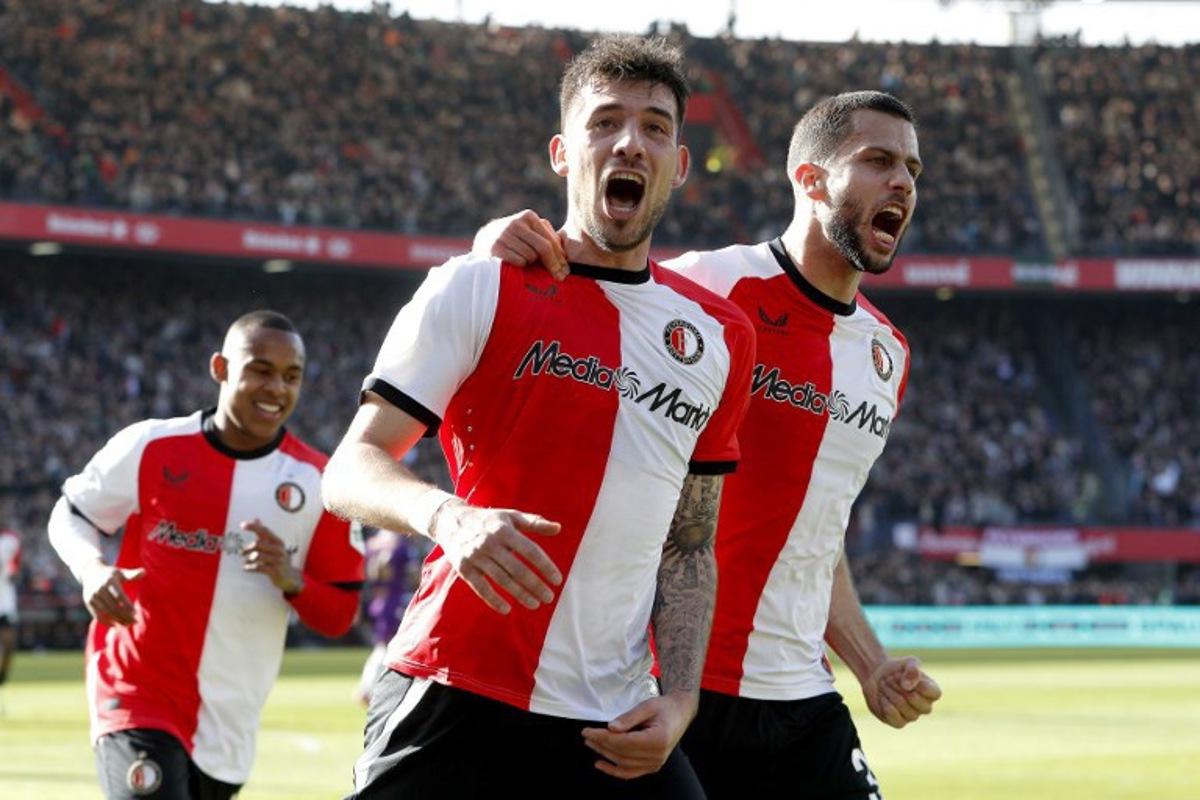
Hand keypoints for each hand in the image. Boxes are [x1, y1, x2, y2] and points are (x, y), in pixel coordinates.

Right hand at [80, 562, 144, 625]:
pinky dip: (107, 622)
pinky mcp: (88, 602)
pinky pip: (97, 615)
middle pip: (113, 607)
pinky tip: (116, 625)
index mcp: (109, 581)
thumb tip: (144, 572)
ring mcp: (93, 596)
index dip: (127, 606)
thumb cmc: (111, 574)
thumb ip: (132, 574)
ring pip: (106, 613)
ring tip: (128, 624)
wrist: (90, 572)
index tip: (136, 613)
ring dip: (118, 620)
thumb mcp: (121, 572)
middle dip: (125, 616)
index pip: (119, 597)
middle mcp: (99, 589)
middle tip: (135, 622)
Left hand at [240, 519, 302, 593]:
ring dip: (248, 559)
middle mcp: (279, 549)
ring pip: (257, 555)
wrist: (290, 577)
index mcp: (278, 541)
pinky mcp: (275, 570)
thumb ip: (264, 533)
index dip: (253, 527)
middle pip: (258, 544)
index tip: (242, 525)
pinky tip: (247, 568)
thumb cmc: (278, 559)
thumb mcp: (273, 545)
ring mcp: (278, 560)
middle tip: (242, 553)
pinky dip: (249, 567)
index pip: (264, 531)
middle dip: (247, 548)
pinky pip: (258, 567)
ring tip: (246, 562)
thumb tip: (256, 519)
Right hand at [430, 502, 561, 613]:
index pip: (530, 550)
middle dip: (535, 585)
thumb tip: (559, 528)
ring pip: (501, 580)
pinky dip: (493, 600)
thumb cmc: (488, 520)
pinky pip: (481, 588)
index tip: (557, 580)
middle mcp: (490, 543)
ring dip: (520, 594)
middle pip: (517, 569)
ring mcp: (476, 557)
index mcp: (504, 530)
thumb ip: (534, 522)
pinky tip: (507, 609)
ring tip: (535, 604)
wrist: (450, 520)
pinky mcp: (464, 568)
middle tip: (549, 597)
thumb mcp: (511, 516)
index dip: (545, 566)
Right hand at [472, 210, 568, 279]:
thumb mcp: (529, 233)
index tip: (566, 271)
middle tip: (560, 277)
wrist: (483, 242)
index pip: (550, 240)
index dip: (560, 258)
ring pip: (530, 257)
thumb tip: (565, 253)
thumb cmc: (514, 240)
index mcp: (528, 216)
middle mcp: (516, 223)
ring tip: (523, 262)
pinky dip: (520, 266)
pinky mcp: (495, 247)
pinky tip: (514, 263)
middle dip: (553, 265)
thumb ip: (547, 236)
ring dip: (530, 264)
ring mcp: (504, 234)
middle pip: (543, 248)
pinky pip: (517, 262)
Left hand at [580, 692, 696, 779]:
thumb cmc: (664, 707)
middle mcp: (657, 755)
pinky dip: (614, 770)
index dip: (603, 738)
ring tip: (591, 744)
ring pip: (624, 764)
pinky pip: (630, 772)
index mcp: (658, 739)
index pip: (623, 742)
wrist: (680, 713)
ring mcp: (655, 763)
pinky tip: (601, 764)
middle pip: (622, 753)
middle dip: (601, 745)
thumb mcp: (647, 706)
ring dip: (605, 755)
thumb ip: (629, 717)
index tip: (588, 731)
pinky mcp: (652, 766)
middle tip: (587, 735)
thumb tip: (610, 728)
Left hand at [862, 656, 941, 728]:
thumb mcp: (909, 661)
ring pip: (903, 708)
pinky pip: (896, 719)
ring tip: (885, 684)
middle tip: (890, 678)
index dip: (918, 684)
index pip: (934, 693)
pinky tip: (882, 697)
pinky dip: (886, 705)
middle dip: (899, 686)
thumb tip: (908, 687)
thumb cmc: (898, 669)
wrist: (877, 676)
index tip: (904, 674)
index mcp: (932, 692)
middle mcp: (925, 706)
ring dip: (890, 693)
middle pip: (916, 700)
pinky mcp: (899, 722)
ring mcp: (912, 716)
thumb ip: (913, 669)